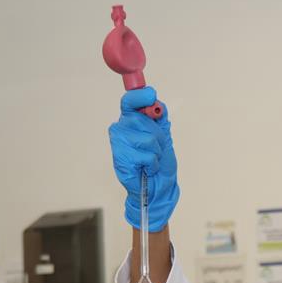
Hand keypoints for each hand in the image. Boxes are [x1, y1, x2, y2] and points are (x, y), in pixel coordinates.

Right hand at [108, 87, 179, 231]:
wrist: (158, 187)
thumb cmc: (159, 161)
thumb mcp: (163, 134)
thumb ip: (159, 116)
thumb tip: (156, 102)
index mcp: (129, 120)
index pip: (129, 101)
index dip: (139, 96)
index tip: (151, 95)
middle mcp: (120, 129)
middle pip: (141, 119)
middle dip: (157, 135)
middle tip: (156, 147)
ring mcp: (118, 144)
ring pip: (147, 139)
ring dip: (156, 152)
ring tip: (151, 160)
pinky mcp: (120, 159)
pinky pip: (146, 155)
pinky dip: (152, 164)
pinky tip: (146, 168)